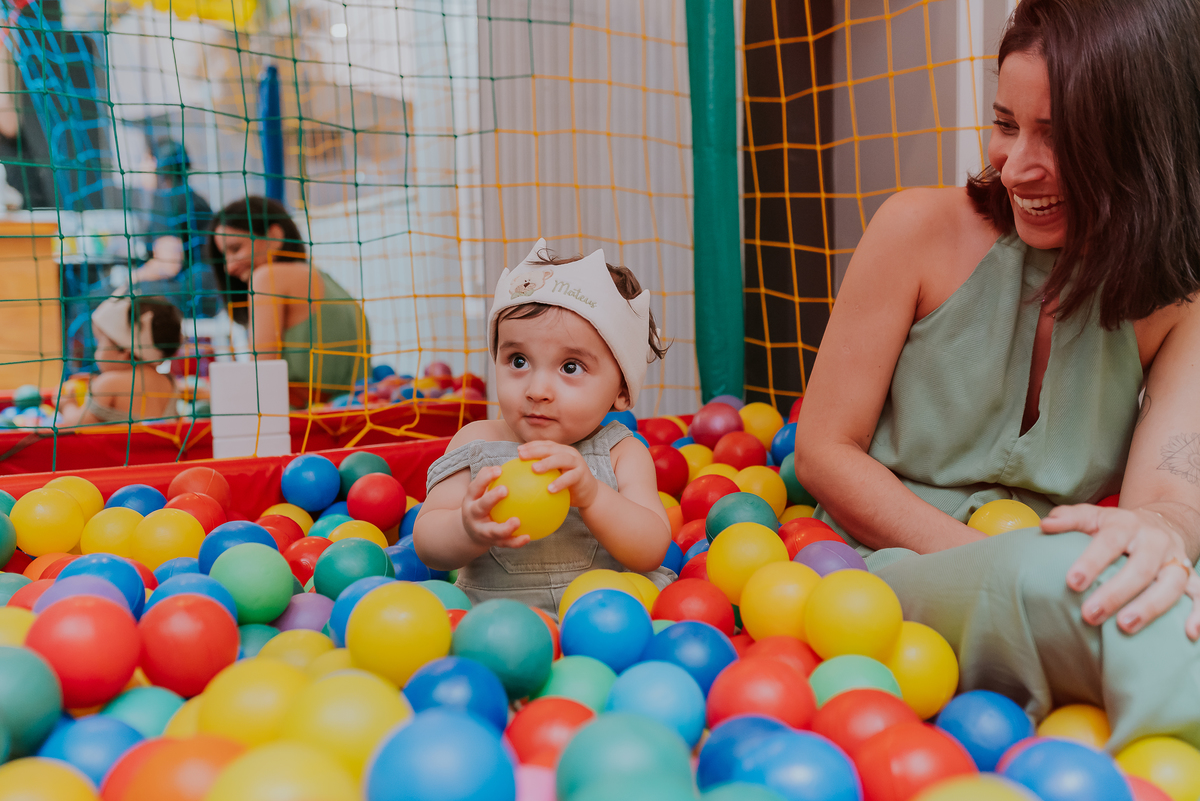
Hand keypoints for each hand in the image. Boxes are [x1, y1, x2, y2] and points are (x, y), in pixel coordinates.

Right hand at [461, 465, 528, 549]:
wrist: (469, 532)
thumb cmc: (482, 503)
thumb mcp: (482, 491)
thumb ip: (494, 478)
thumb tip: (518, 460)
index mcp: (471, 499)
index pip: (476, 486)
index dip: (485, 477)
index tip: (499, 469)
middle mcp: (474, 514)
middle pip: (481, 506)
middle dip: (491, 498)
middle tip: (505, 490)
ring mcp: (481, 530)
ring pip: (492, 530)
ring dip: (504, 527)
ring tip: (517, 521)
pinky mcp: (491, 543)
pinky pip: (505, 543)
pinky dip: (516, 541)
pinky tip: (529, 537)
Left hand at [517, 440, 596, 507]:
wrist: (589, 494)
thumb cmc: (567, 485)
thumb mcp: (554, 477)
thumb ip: (541, 473)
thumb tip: (518, 476)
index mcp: (560, 451)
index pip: (545, 445)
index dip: (532, 445)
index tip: (518, 451)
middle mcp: (569, 453)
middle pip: (551, 448)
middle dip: (535, 450)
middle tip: (521, 456)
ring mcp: (576, 462)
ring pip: (561, 459)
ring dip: (547, 463)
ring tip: (534, 469)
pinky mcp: (582, 474)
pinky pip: (570, 477)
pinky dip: (560, 482)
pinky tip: (550, 489)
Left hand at [1042, 504, 1199, 638]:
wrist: (1162, 521)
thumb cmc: (1118, 526)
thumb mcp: (1094, 516)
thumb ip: (1069, 519)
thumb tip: (1045, 526)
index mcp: (1127, 525)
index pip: (1109, 542)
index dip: (1091, 562)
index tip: (1072, 582)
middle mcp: (1155, 542)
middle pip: (1139, 569)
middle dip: (1115, 593)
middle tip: (1090, 615)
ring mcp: (1176, 560)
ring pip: (1171, 585)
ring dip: (1149, 608)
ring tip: (1125, 627)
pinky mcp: (1191, 577)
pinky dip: (1199, 614)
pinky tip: (1189, 633)